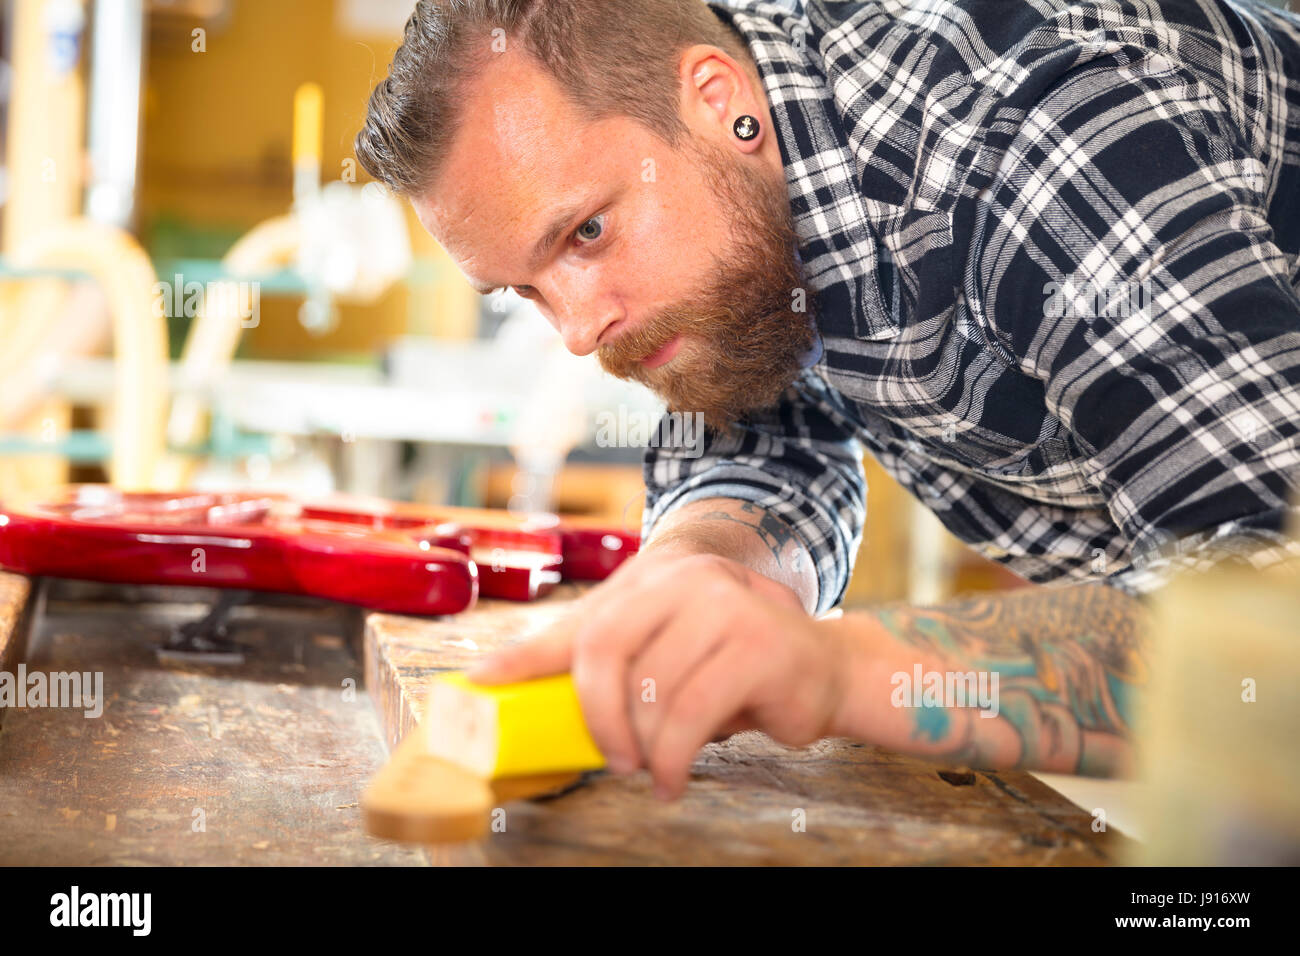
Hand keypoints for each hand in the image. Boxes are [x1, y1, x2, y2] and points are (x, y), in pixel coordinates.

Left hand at [467, 549, 849, 798]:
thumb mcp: (670, 658)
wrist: (827, 669)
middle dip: (596, 714)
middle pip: (604, 644)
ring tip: (656, 771)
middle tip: (613, 758)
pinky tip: (676, 777)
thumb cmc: (733, 671)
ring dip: (645, 747)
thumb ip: (617, 668)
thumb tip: (535, 703)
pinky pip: (690, 711)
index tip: (480, 681)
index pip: (581, 618)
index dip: (526, 653)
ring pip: (650, 688)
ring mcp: (726, 603)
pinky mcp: (758, 642)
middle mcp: (688, 578)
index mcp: (656, 577)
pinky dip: (674, 757)